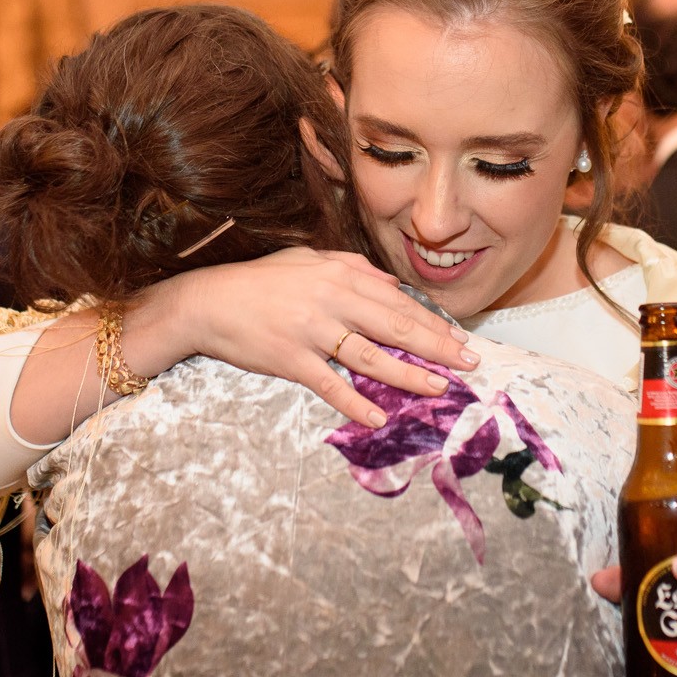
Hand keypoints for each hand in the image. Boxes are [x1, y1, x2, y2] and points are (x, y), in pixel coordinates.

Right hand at [156, 247, 476, 426]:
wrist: (208, 302)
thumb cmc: (261, 280)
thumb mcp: (308, 260)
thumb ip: (352, 267)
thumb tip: (391, 283)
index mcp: (339, 276)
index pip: (398, 302)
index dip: (433, 322)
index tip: (460, 338)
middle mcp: (331, 302)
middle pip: (395, 327)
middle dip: (437, 348)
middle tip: (467, 364)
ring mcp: (312, 332)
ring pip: (371, 357)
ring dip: (409, 376)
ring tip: (438, 389)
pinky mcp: (291, 360)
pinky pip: (331, 385)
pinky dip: (355, 402)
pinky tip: (379, 416)